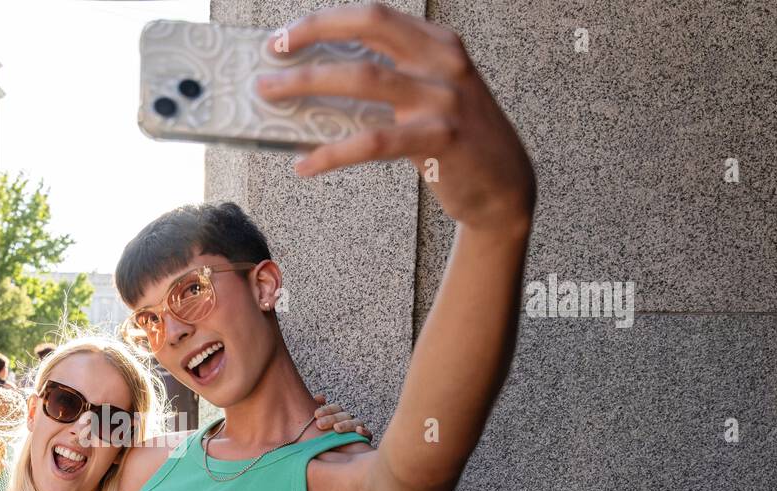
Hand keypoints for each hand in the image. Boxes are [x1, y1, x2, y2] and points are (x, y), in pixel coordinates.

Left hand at [258, 3, 534, 233]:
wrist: (506, 187)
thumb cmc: (457, 141)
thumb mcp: (430, 96)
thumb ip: (389, 82)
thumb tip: (319, 84)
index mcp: (438, 44)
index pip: (374, 16)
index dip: (325, 20)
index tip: (284, 36)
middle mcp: (443, 61)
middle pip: (368, 29)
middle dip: (312, 35)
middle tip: (270, 57)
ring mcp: (444, 98)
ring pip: (363, 79)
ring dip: (308, 84)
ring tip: (271, 96)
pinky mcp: (441, 139)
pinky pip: (373, 140)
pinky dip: (332, 152)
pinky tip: (305, 163)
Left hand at [312, 392, 371, 438]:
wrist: (329, 461)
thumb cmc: (318, 442)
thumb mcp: (311, 429)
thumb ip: (313, 413)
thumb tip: (320, 398)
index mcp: (338, 416)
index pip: (335, 408)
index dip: (326, 410)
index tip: (316, 415)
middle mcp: (349, 421)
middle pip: (344, 415)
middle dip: (332, 418)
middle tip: (320, 424)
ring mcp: (358, 429)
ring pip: (356, 422)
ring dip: (346, 424)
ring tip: (336, 428)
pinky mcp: (364, 441)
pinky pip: (368, 435)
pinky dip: (365, 432)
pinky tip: (358, 431)